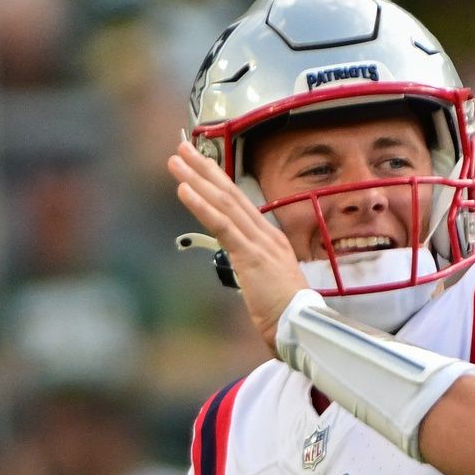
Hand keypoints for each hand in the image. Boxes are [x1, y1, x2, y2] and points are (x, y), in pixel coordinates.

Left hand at [168, 140, 308, 351]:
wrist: (299, 326)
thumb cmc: (284, 314)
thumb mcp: (267, 285)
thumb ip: (254, 270)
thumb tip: (243, 268)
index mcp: (271, 240)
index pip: (240, 205)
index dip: (219, 182)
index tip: (202, 166)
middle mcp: (266, 234)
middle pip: (230, 193)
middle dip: (204, 169)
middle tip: (182, 148)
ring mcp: (258, 242)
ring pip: (223, 202)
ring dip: (196, 179)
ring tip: (176, 160)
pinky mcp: (249, 254)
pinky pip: (221, 224)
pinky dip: (201, 205)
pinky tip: (184, 189)